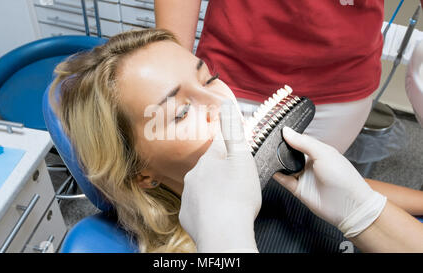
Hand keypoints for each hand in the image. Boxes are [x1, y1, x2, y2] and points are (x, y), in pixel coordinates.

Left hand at [179, 100, 261, 251]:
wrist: (223, 233)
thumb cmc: (236, 198)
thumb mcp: (241, 157)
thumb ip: (233, 130)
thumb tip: (225, 103)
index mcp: (209, 160)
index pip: (218, 147)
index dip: (229, 152)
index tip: (236, 159)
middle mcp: (194, 175)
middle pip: (210, 168)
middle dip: (222, 173)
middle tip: (238, 185)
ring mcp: (188, 196)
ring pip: (203, 188)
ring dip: (214, 191)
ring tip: (230, 201)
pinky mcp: (187, 215)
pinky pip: (198, 207)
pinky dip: (207, 209)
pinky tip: (219, 213)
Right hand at [273, 127, 386, 237]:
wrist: (347, 205)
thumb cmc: (343, 178)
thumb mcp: (323, 153)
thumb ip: (303, 142)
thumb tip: (286, 132)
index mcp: (318, 152)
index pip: (300, 141)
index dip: (290, 137)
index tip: (278, 132)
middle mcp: (310, 163)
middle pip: (290, 153)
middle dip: (282, 149)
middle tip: (272, 144)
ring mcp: (303, 176)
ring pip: (285, 166)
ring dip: (278, 161)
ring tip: (271, 155)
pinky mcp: (297, 189)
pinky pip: (283, 179)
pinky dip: (277, 174)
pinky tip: (273, 168)